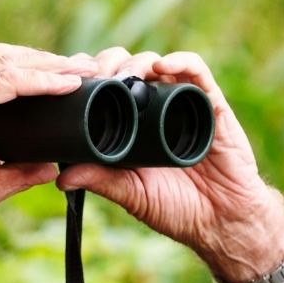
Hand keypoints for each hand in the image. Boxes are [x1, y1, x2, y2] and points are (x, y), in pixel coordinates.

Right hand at [0, 44, 96, 238]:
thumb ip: (16, 173)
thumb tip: (48, 168)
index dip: (24, 68)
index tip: (59, 76)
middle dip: (40, 58)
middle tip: (77, 66)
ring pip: (5, 62)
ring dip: (46, 64)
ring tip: (79, 70)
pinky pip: (6, 80)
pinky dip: (38, 79)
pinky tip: (64, 84)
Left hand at [57, 48, 283, 282]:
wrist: (223, 222)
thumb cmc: (177, 209)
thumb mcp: (132, 194)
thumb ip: (101, 181)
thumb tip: (60, 178)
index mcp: (132, 125)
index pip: (106, 87)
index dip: (88, 77)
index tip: (70, 81)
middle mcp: (155, 108)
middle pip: (127, 67)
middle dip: (107, 64)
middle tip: (94, 77)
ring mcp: (183, 103)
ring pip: (156, 63)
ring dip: (136, 62)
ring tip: (123, 75)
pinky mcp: (211, 104)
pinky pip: (197, 72)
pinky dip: (180, 61)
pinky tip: (162, 66)